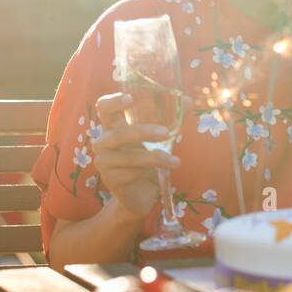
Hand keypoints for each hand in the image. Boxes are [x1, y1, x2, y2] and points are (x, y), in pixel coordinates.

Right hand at [89, 92, 180, 219]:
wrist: (140, 193)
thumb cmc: (146, 159)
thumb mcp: (158, 137)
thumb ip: (171, 119)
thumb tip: (187, 100)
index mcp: (112, 126)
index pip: (104, 108)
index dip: (114, 101)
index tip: (130, 98)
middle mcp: (103, 142)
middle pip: (118, 133)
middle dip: (143, 132)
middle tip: (166, 133)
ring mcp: (104, 162)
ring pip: (128, 157)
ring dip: (155, 158)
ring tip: (175, 161)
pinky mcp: (110, 180)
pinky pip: (131, 174)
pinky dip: (148, 173)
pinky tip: (159, 174)